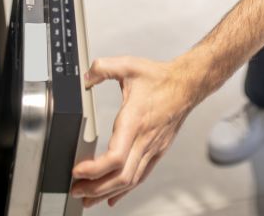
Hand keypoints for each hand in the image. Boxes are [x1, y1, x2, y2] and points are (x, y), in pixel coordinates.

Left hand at [71, 55, 195, 207]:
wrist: (187, 84)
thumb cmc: (160, 77)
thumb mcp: (128, 65)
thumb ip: (103, 67)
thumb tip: (85, 78)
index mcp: (135, 120)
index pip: (115, 157)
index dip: (94, 169)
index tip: (77, 170)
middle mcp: (144, 139)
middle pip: (120, 177)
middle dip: (95, 188)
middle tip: (76, 189)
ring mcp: (152, 148)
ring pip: (130, 181)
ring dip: (107, 193)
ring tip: (88, 197)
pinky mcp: (158, 151)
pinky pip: (141, 176)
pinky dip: (125, 190)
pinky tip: (113, 196)